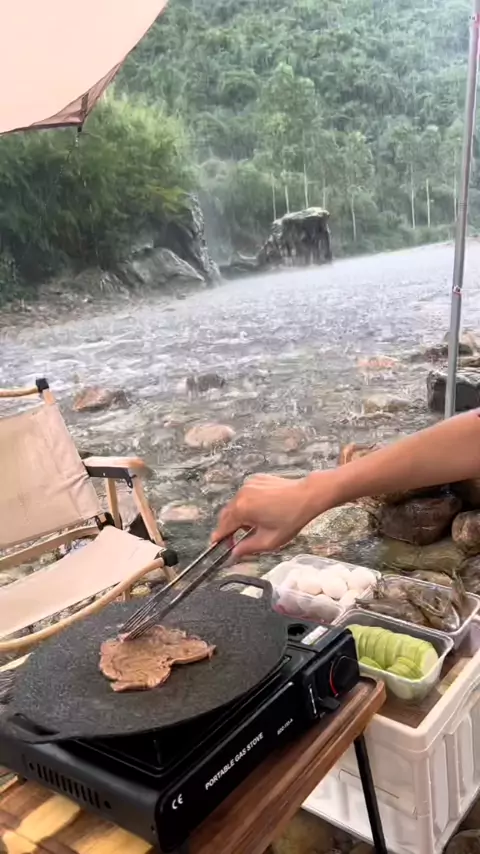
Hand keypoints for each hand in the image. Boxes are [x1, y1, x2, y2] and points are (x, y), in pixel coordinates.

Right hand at [212, 471, 337, 558]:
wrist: (307, 495)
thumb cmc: (291, 518)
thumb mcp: (270, 540)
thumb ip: (248, 548)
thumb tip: (235, 553)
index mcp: (242, 509)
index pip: (223, 527)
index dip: (219, 537)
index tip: (215, 544)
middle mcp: (241, 494)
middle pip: (227, 514)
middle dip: (229, 527)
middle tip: (236, 539)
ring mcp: (248, 484)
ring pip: (235, 504)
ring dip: (239, 515)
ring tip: (255, 524)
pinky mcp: (256, 479)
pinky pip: (245, 494)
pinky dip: (248, 503)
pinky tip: (262, 510)